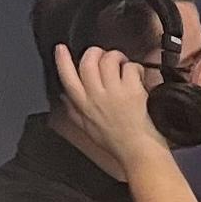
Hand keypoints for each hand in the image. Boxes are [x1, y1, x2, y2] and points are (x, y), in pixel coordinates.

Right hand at [52, 44, 168, 167]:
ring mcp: (114, 92)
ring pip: (108, 60)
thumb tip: (63, 97)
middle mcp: (96, 96)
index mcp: (83, 104)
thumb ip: (73, 112)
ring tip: (123, 63)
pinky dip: (135, 68)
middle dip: (95, 53)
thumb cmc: (117, 143)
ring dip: (116, 57)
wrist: (138, 152)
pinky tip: (138, 76)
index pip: (66, 76)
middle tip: (104, 55)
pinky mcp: (132, 91)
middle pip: (87, 62)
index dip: (62, 59)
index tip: (61, 48)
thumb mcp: (88, 129)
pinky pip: (130, 68)